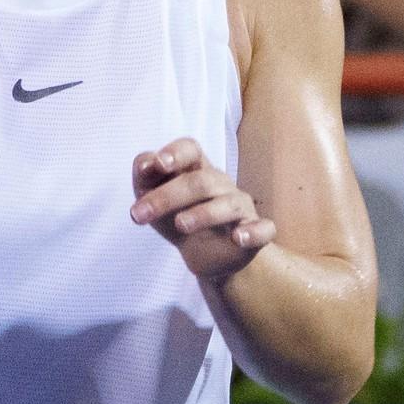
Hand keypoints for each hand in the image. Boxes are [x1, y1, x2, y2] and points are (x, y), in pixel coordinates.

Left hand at [131, 138, 275, 281]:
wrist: (205, 253)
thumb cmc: (176, 213)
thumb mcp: (152, 195)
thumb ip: (144, 175)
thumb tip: (145, 164)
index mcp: (195, 169)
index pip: (190, 150)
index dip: (176, 153)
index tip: (159, 164)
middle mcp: (220, 184)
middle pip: (201, 182)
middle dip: (168, 196)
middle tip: (140, 214)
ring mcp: (241, 207)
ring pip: (229, 204)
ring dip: (204, 214)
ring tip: (180, 225)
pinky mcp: (256, 231)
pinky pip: (263, 229)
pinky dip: (253, 232)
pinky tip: (238, 238)